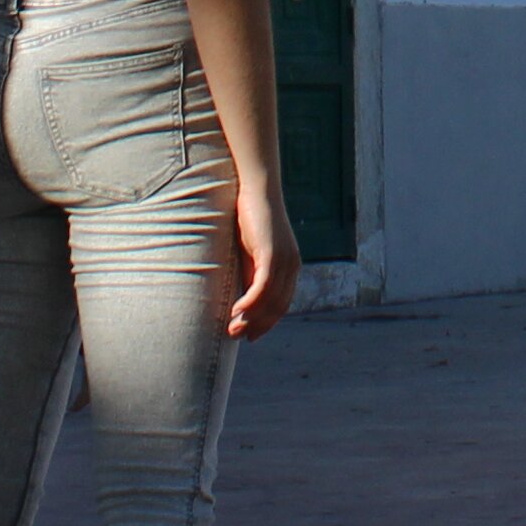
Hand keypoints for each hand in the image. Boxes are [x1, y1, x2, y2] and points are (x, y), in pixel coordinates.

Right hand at [224, 184, 302, 340]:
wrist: (256, 190)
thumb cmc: (251, 219)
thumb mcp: (252, 252)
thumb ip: (251, 273)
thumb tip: (242, 299)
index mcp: (291, 267)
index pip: (282, 304)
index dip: (267, 323)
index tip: (250, 336)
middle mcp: (292, 266)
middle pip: (278, 307)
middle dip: (257, 326)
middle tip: (236, 336)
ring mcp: (284, 260)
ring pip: (270, 300)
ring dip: (250, 318)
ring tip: (232, 329)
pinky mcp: (272, 254)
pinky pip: (263, 286)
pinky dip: (250, 302)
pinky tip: (237, 311)